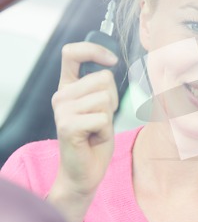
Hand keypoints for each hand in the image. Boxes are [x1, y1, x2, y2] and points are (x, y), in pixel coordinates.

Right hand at [51, 42, 118, 195]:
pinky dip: (106, 130)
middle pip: (103, 79)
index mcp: (68, 86)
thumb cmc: (96, 137)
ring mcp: (62, 110)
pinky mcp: (67, 126)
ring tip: (97, 129)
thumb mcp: (102, 106)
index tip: (112, 60)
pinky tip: (94, 138)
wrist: (85, 171)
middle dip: (113, 99)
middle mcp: (61, 95)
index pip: (72, 53)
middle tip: (101, 119)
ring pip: (105, 98)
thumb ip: (102, 85)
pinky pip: (102, 118)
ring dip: (109, 116)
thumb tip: (111, 63)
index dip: (94, 50)